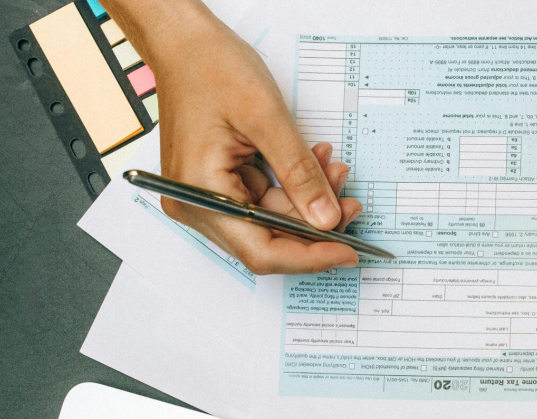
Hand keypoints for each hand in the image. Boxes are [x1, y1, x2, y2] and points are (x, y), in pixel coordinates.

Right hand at [123, 3, 361, 273]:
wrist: (186, 43)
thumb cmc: (211, 68)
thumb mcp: (267, 119)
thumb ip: (299, 174)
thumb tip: (326, 220)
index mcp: (198, 194)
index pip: (260, 250)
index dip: (308, 257)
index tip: (348, 252)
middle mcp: (196, 204)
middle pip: (266, 240)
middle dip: (313, 224)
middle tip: (350, 204)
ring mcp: (206, 196)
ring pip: (270, 220)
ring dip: (307, 200)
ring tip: (334, 170)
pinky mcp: (218, 184)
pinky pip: (263, 199)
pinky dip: (291, 185)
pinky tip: (313, 163)